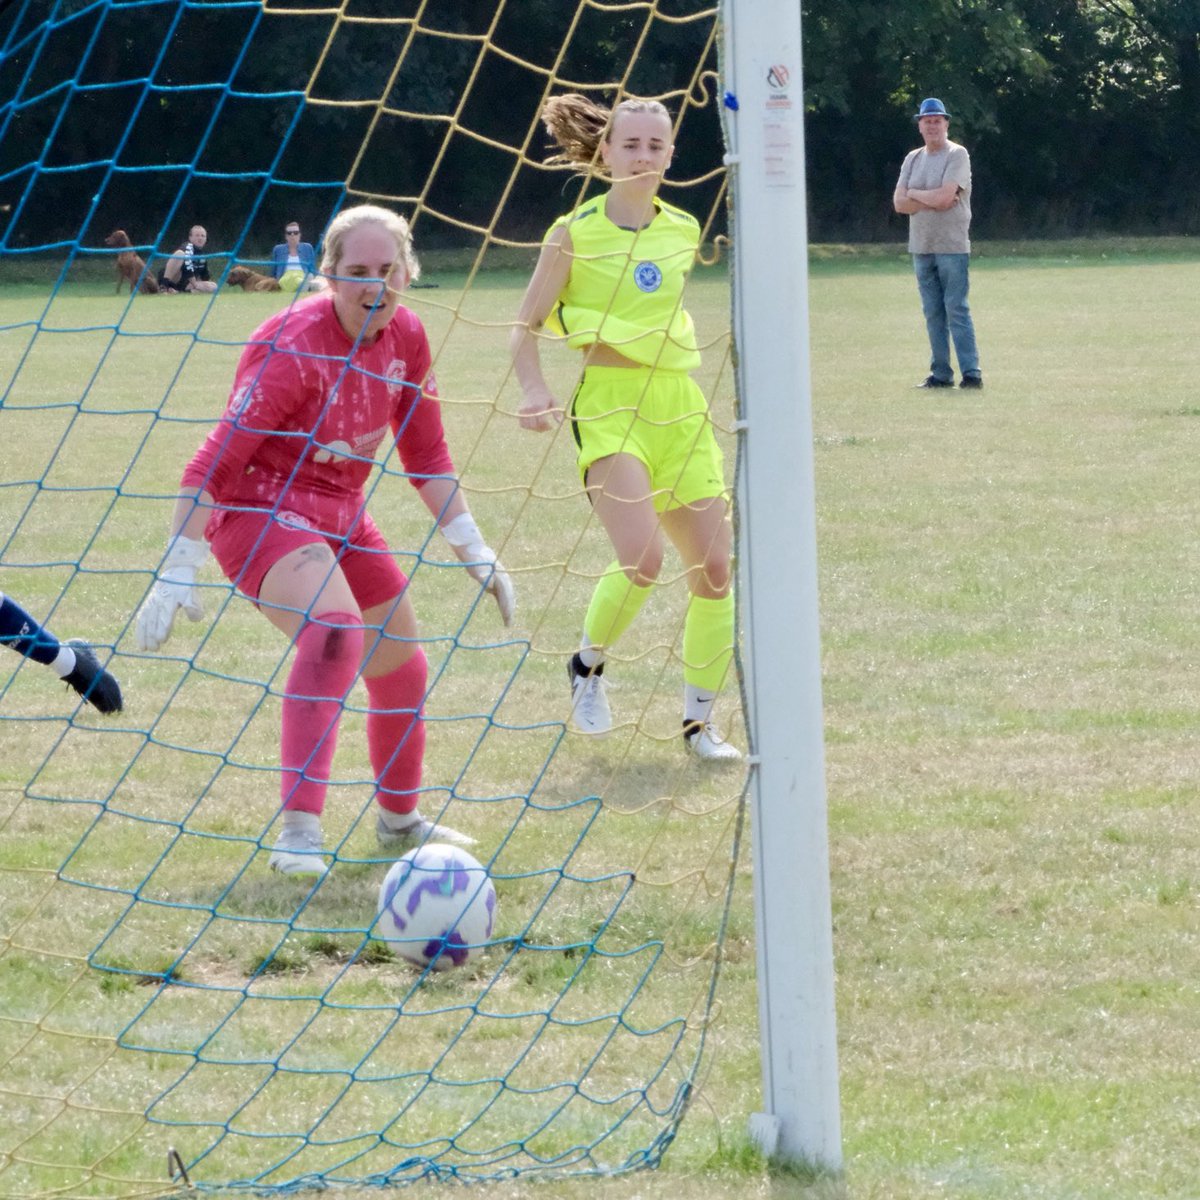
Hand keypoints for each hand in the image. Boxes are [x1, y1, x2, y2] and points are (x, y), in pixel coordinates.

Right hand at [136, 535, 208, 650]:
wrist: (176, 572)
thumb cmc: (186, 586)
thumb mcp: (192, 594)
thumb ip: (194, 606)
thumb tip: (195, 619)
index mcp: (170, 600)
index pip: (165, 616)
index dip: (163, 628)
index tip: (162, 639)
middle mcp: (158, 602)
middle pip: (154, 621)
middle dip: (152, 636)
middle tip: (154, 649)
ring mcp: (151, 603)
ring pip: (145, 621)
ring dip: (144, 635)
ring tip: (144, 649)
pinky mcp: (148, 604)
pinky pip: (141, 618)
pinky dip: (139, 630)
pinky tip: (140, 641)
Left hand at [440, 514, 515, 626]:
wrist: (470, 546)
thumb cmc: (471, 556)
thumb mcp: (475, 565)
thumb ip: (482, 574)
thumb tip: (489, 584)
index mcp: (499, 575)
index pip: (505, 594)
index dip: (506, 607)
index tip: (507, 618)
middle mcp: (502, 577)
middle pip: (508, 596)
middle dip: (509, 610)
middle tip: (508, 624)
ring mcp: (500, 578)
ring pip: (507, 595)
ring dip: (507, 607)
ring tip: (508, 620)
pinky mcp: (494, 579)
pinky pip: (501, 593)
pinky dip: (503, 602)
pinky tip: (503, 609)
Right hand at [518, 391, 561, 432]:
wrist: (534, 388)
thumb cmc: (546, 396)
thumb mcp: (553, 402)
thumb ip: (556, 412)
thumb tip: (559, 422)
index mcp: (540, 406)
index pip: (542, 422)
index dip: (546, 427)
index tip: (551, 426)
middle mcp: (530, 409)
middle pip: (535, 425)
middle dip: (541, 429)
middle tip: (546, 427)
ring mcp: (524, 410)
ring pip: (528, 426)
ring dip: (535, 429)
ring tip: (540, 426)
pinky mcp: (519, 411)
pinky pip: (522, 424)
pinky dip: (528, 427)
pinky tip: (533, 424)